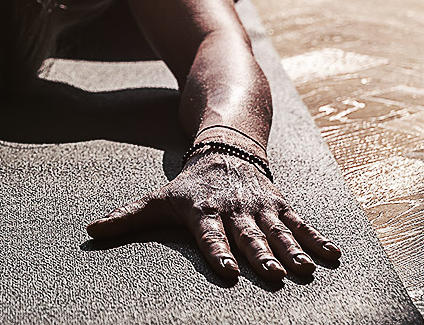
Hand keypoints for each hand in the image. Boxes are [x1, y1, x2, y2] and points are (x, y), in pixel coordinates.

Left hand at [87, 145, 338, 281]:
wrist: (225, 145)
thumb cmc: (188, 184)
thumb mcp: (157, 197)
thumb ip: (127, 218)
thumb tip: (90, 230)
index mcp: (203, 211)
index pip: (209, 235)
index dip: (216, 251)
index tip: (225, 270)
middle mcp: (234, 210)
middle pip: (247, 236)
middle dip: (260, 256)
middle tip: (273, 277)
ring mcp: (260, 207)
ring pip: (277, 232)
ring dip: (292, 251)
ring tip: (305, 272)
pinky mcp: (279, 205)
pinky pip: (301, 223)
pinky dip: (317, 239)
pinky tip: (333, 256)